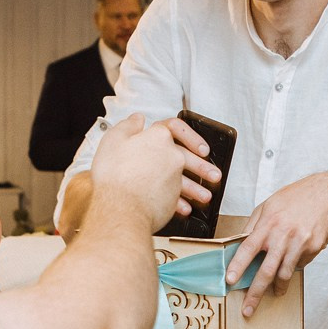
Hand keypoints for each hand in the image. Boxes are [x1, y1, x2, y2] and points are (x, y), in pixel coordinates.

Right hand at [88, 115, 220, 232]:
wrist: (118, 206)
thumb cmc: (113, 173)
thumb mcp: (113, 140)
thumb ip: (127, 127)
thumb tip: (137, 119)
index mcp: (157, 136)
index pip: (176, 126)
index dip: (188, 134)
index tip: (199, 145)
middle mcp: (170, 155)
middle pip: (190, 157)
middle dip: (203, 167)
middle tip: (214, 175)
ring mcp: (172, 177)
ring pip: (187, 180)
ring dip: (197, 189)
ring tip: (205, 198)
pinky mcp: (170, 197)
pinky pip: (178, 197)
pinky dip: (181, 203)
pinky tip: (185, 209)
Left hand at [226, 171, 327, 315]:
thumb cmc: (296, 198)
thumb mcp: (269, 205)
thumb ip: (254, 225)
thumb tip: (240, 242)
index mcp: (269, 222)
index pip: (248, 247)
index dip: (238, 265)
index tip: (230, 280)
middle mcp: (284, 234)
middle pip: (266, 269)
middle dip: (255, 292)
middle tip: (248, 309)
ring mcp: (300, 242)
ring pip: (285, 273)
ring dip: (278, 287)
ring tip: (275, 293)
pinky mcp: (314, 247)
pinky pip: (300, 264)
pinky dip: (295, 266)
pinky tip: (296, 259)